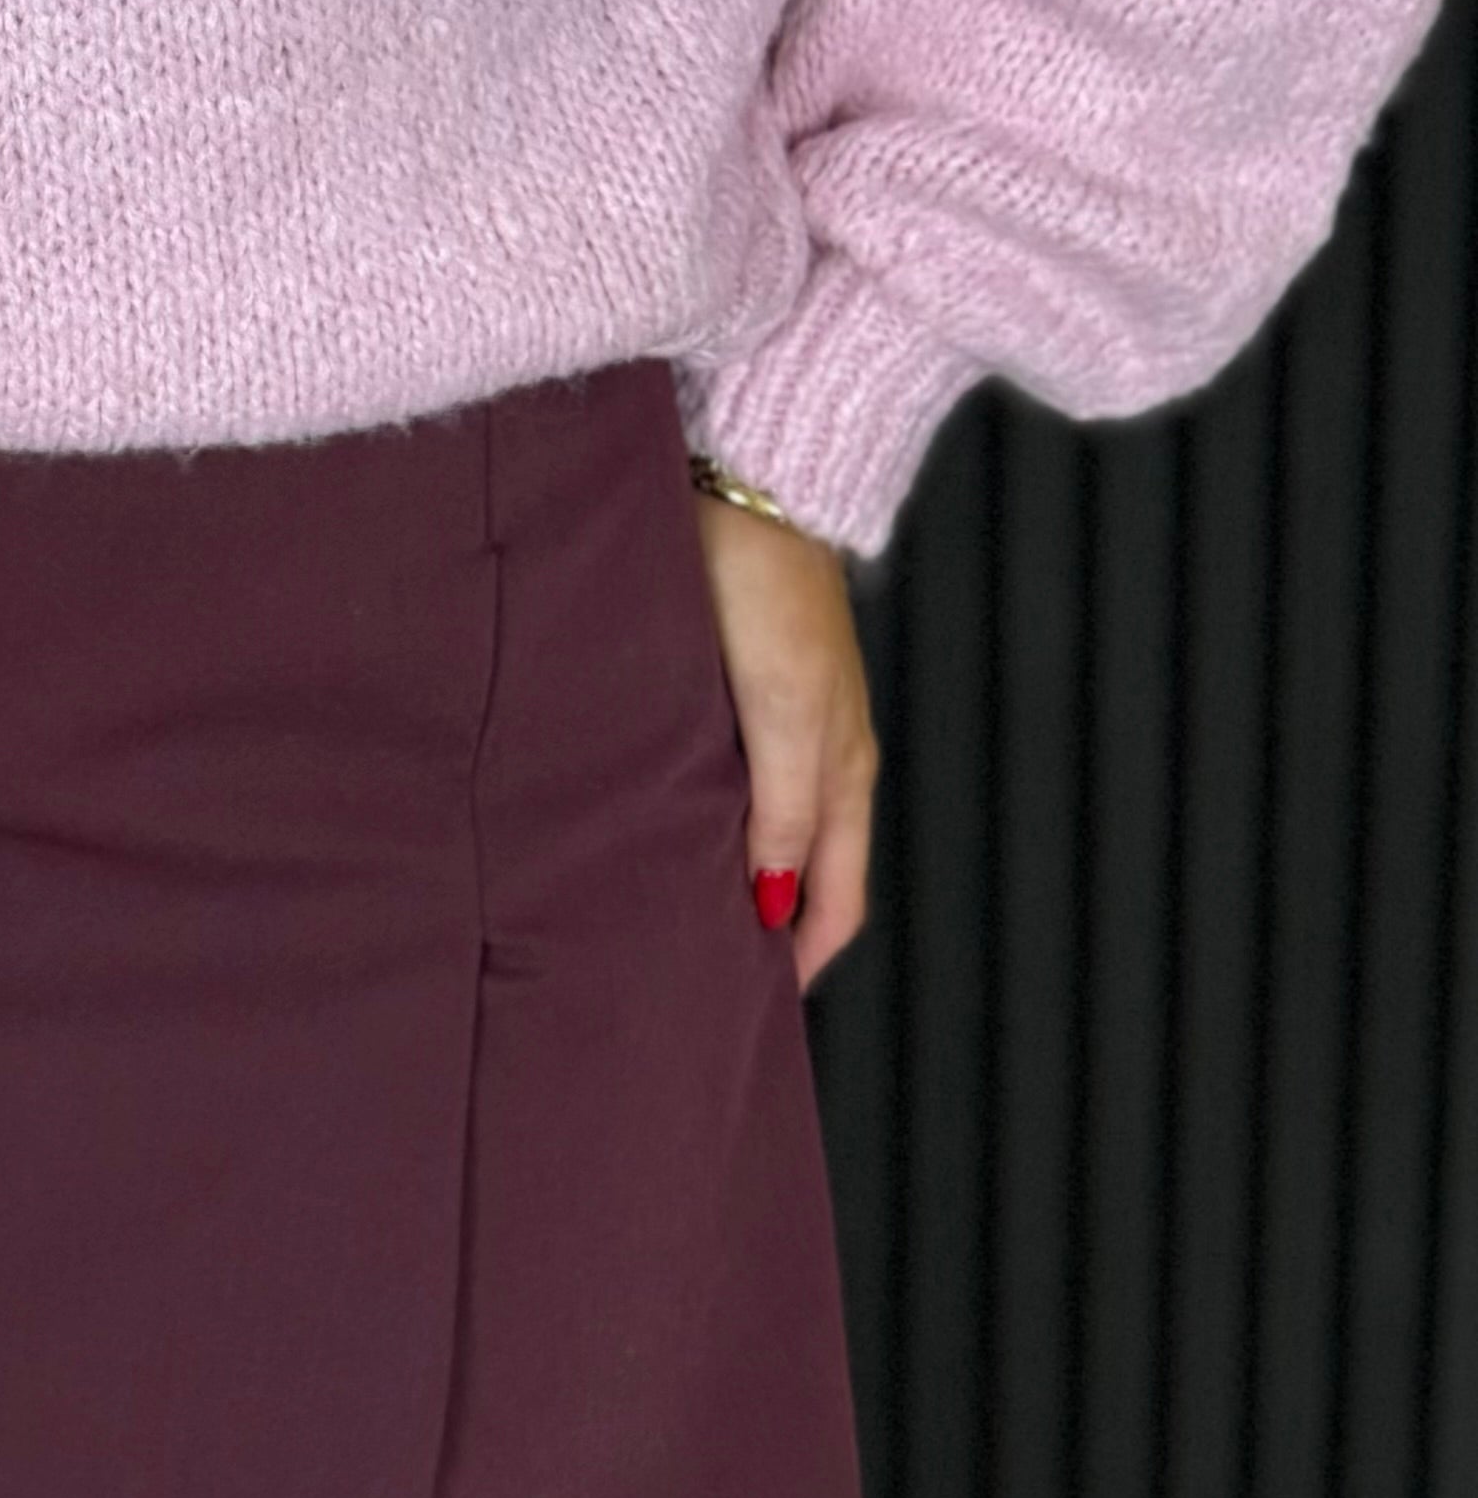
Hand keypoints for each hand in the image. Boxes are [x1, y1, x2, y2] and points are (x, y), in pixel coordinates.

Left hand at [692, 494, 879, 993]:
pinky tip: (654, 823)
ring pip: (763, 827)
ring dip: (727, 873)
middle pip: (802, 874)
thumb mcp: (784, 713)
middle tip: (698, 980)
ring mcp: (781, 719)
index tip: (754, 1017)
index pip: (836, 905)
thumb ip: (785, 811)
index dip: (802, 965)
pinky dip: (702, 817)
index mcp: (843, 775)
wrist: (746, 481)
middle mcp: (820, 757)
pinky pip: (730, 776)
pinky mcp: (739, 682)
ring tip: (664, 915)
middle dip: (763, 933)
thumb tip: (778, 907)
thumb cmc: (772, 591)